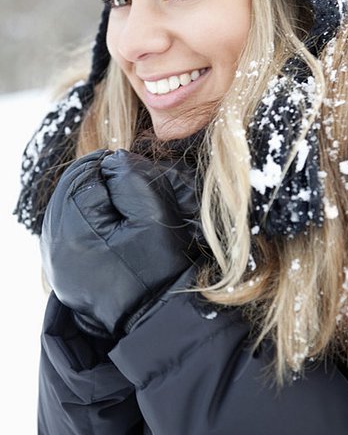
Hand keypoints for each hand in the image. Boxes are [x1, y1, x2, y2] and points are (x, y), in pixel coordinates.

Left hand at [41, 149, 199, 337]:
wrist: (155, 321)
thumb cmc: (159, 270)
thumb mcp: (154, 215)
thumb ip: (131, 177)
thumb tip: (113, 160)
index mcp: (74, 229)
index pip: (83, 175)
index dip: (109, 167)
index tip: (133, 172)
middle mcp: (54, 246)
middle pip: (67, 189)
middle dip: (95, 181)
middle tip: (125, 184)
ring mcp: (54, 262)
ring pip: (63, 208)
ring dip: (87, 198)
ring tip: (117, 203)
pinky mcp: (61, 272)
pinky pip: (64, 230)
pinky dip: (82, 218)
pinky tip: (105, 224)